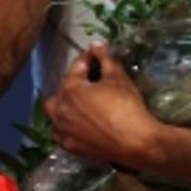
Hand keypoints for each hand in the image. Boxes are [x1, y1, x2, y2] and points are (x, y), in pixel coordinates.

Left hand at [44, 45, 161, 168]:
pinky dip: (66, 127)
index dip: (87, 58)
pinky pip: (61, 134)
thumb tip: (97, 44)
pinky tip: (77, 126)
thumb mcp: (118, 79)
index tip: (95, 53)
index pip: (76, 68)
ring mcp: (63, 130)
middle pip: (60, 92)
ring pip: (55, 114)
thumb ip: (106, 59)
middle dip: (71, 85)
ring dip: (64, 107)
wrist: (135, 143)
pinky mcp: (70, 146)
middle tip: (88, 84)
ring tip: (80, 105)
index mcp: (70, 90)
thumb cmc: (126, 107)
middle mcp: (60, 109)